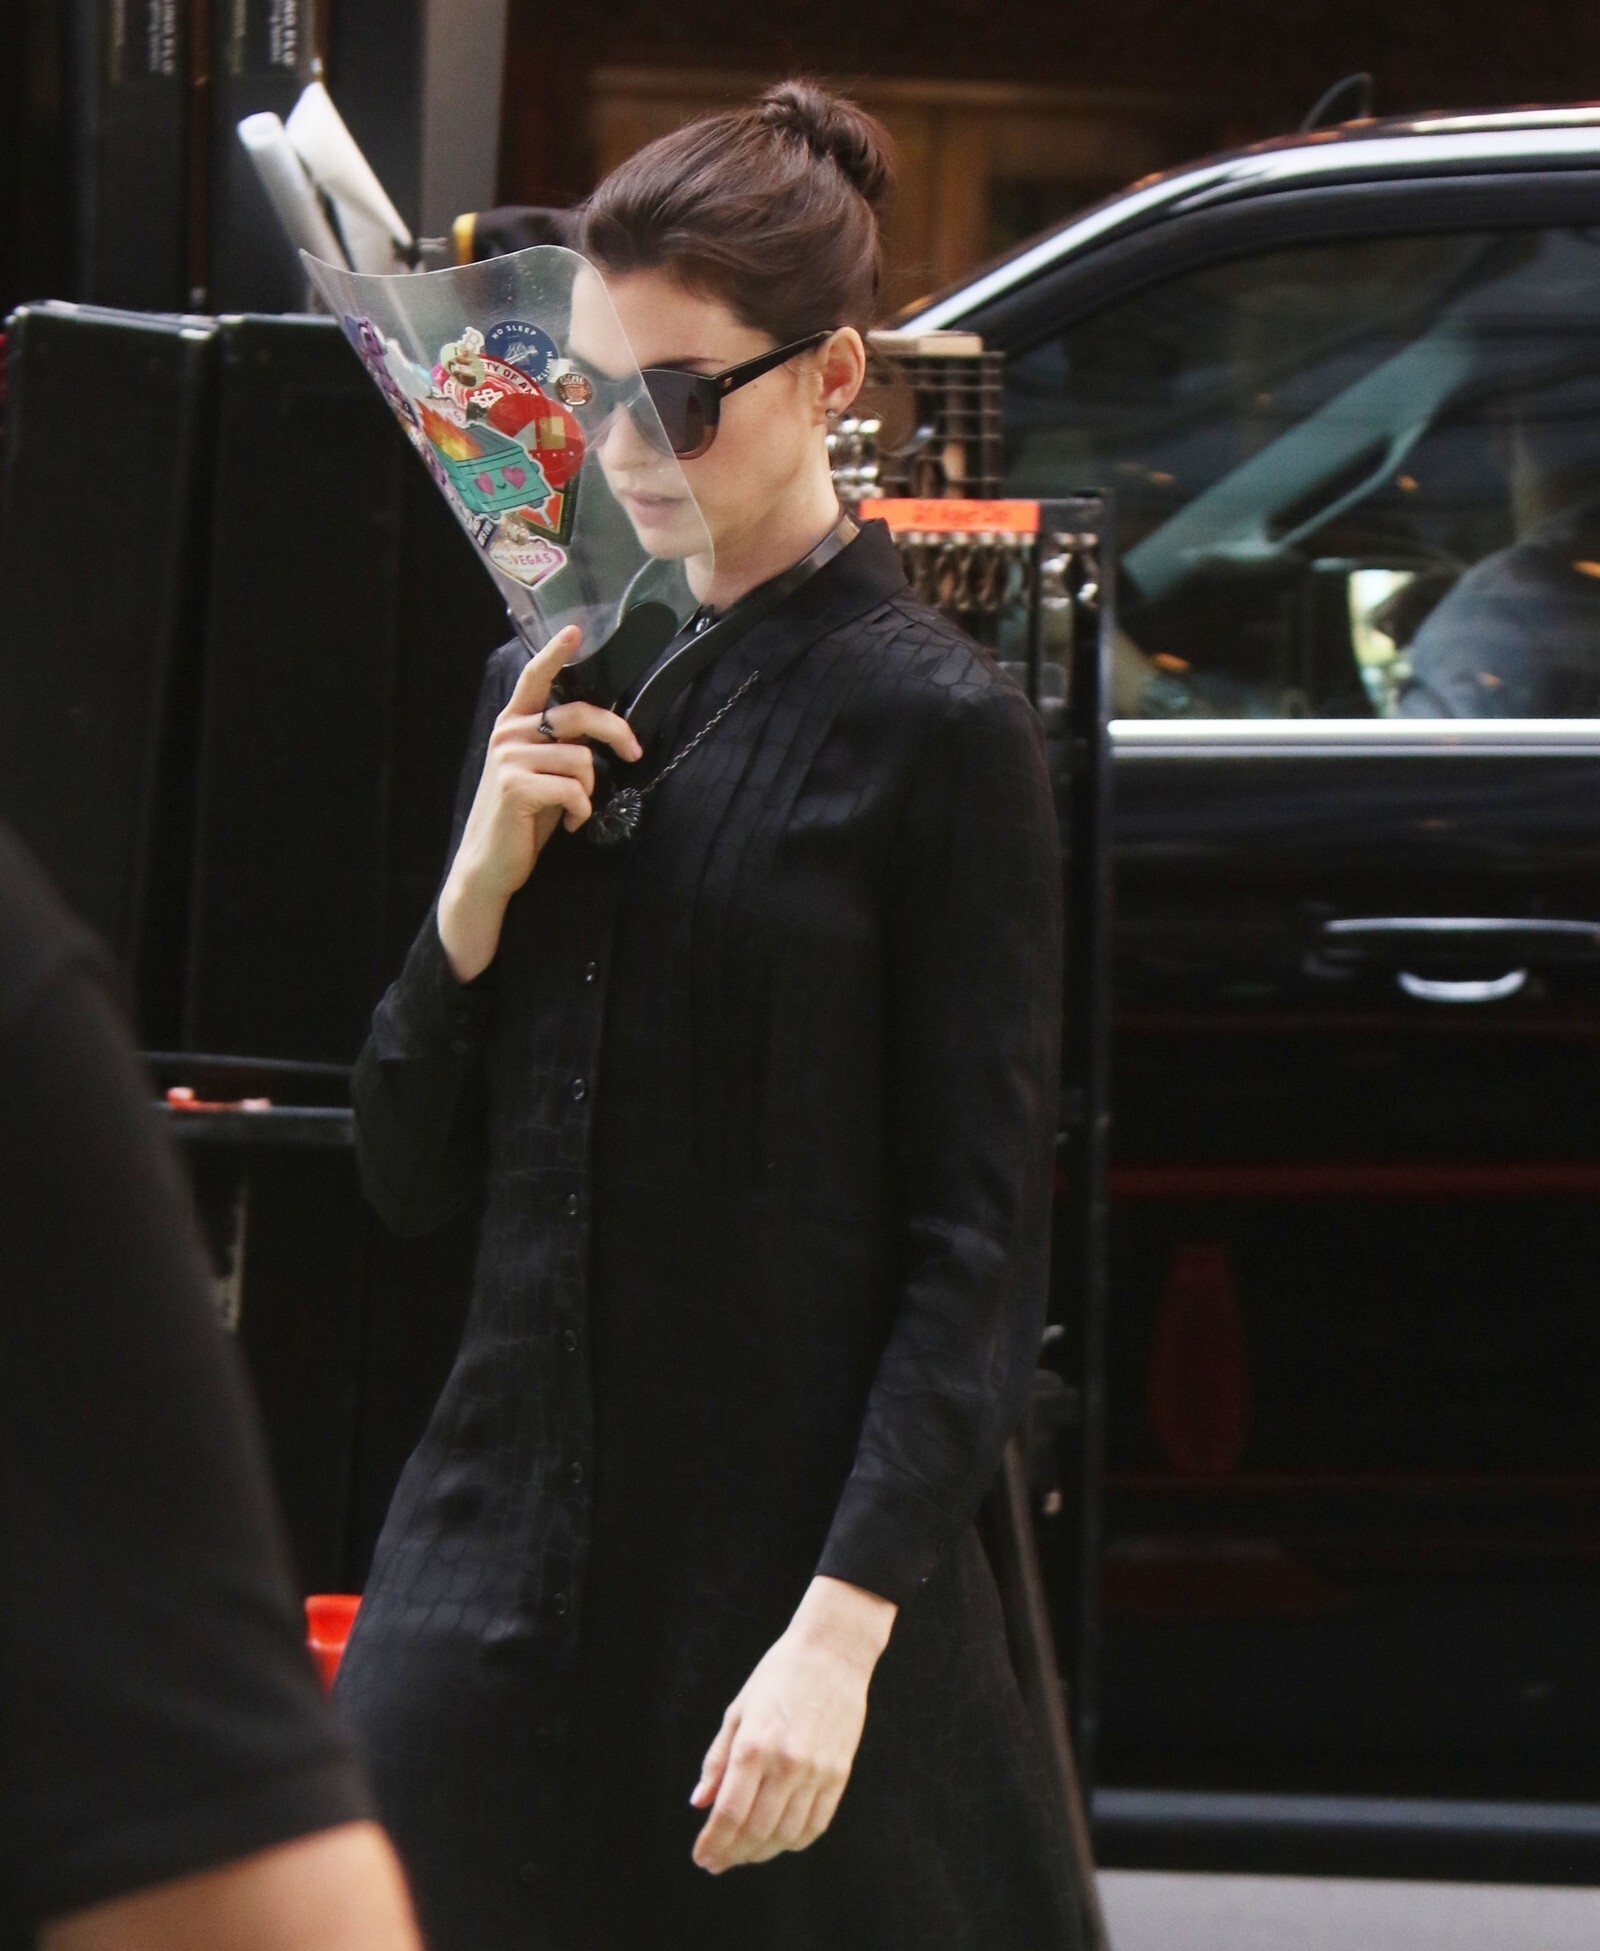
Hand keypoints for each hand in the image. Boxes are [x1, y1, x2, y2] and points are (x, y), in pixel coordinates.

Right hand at [437, 626, 641, 980]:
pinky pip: (573, 790)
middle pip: (577, 715)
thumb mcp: (540, 772)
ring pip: (581, 760)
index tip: (575, 630)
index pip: (534, 678)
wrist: (490, 864)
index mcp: (513, 724)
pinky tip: (568, 825)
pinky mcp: (515, 787)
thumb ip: (558, 745)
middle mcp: (508, 734)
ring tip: (576, 808)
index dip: (555, 652)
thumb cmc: (522, 818)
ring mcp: (508, 759)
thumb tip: (601, 731)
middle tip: (636, 752)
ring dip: (590, 790)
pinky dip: (581, 812)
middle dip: (616, 733)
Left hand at [689, 1576, 896, 1873]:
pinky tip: (777, 1840)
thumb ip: (718, 1760)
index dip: (713, 1843)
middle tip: (718, 1861)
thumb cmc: (778, 1675)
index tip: (701, 1857)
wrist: (833, 1651)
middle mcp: (786, 1763)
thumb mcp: (738, 1710)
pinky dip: (793, 1841)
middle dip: (732, 1854)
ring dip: (761, 1853)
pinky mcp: (839, 1774)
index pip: (729, 1814)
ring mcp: (816, 1771)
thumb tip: (699, 1803)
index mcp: (754, 1745)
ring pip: (786, 1835)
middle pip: (755, 1831)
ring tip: (744, 1853)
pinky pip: (816, 1825)